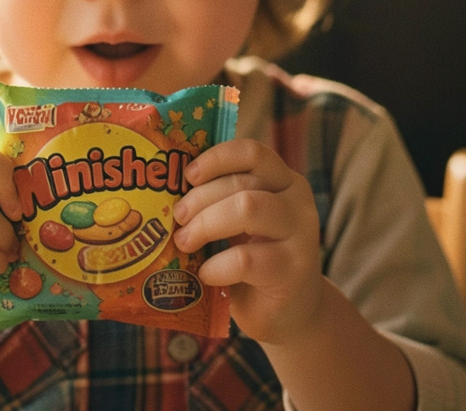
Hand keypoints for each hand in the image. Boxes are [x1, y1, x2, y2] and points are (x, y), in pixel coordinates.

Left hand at [171, 139, 324, 344]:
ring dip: (206, 224)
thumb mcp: (239, 224)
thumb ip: (219, 202)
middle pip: (243, 183)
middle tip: (177, 218)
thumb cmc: (253, 260)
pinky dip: (216, 266)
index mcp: (282, 181)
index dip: (216, 159)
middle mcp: (297, 201)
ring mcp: (300, 235)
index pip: (252, 153)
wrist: (288, 312)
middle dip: (200, 199)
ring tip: (186, 243)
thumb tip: (165, 190)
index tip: (187, 175)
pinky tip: (206, 274)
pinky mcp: (293, 271)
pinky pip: (245, 259)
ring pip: (247, 208)